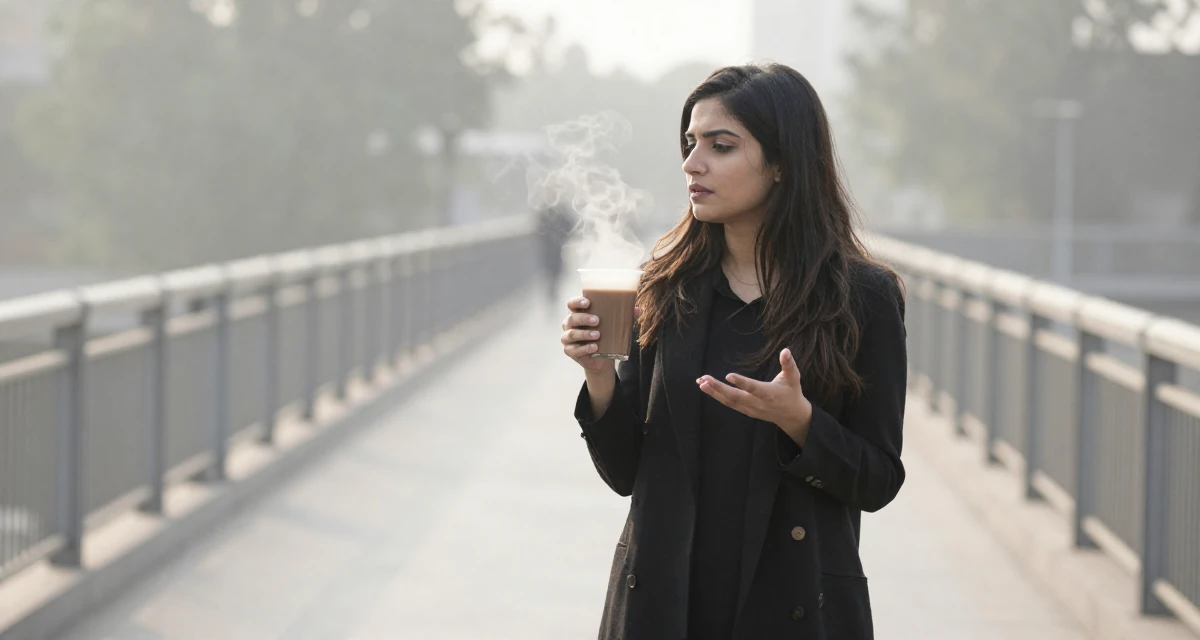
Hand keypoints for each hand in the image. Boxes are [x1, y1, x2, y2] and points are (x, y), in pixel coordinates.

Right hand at [560, 296, 641, 374]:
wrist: (602, 358)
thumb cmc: (606, 335)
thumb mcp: (615, 324)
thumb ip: (626, 316)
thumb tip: (639, 310)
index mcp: (578, 313)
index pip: (571, 304)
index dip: (577, 301)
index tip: (588, 302)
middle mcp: (569, 324)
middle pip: (571, 318)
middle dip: (583, 318)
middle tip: (597, 320)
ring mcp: (567, 338)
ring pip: (571, 334)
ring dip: (584, 334)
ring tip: (598, 335)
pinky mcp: (570, 351)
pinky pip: (574, 350)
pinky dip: (585, 348)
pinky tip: (594, 347)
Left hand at [697, 348, 812, 445]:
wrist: (791, 416)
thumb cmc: (791, 392)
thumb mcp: (793, 377)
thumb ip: (789, 364)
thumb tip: (785, 350)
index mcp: (768, 393)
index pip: (753, 388)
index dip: (741, 382)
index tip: (728, 376)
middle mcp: (757, 403)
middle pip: (735, 396)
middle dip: (718, 388)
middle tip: (704, 379)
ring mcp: (750, 408)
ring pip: (729, 401)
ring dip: (714, 392)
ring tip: (700, 383)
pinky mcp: (745, 411)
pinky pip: (729, 404)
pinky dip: (717, 396)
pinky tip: (707, 388)